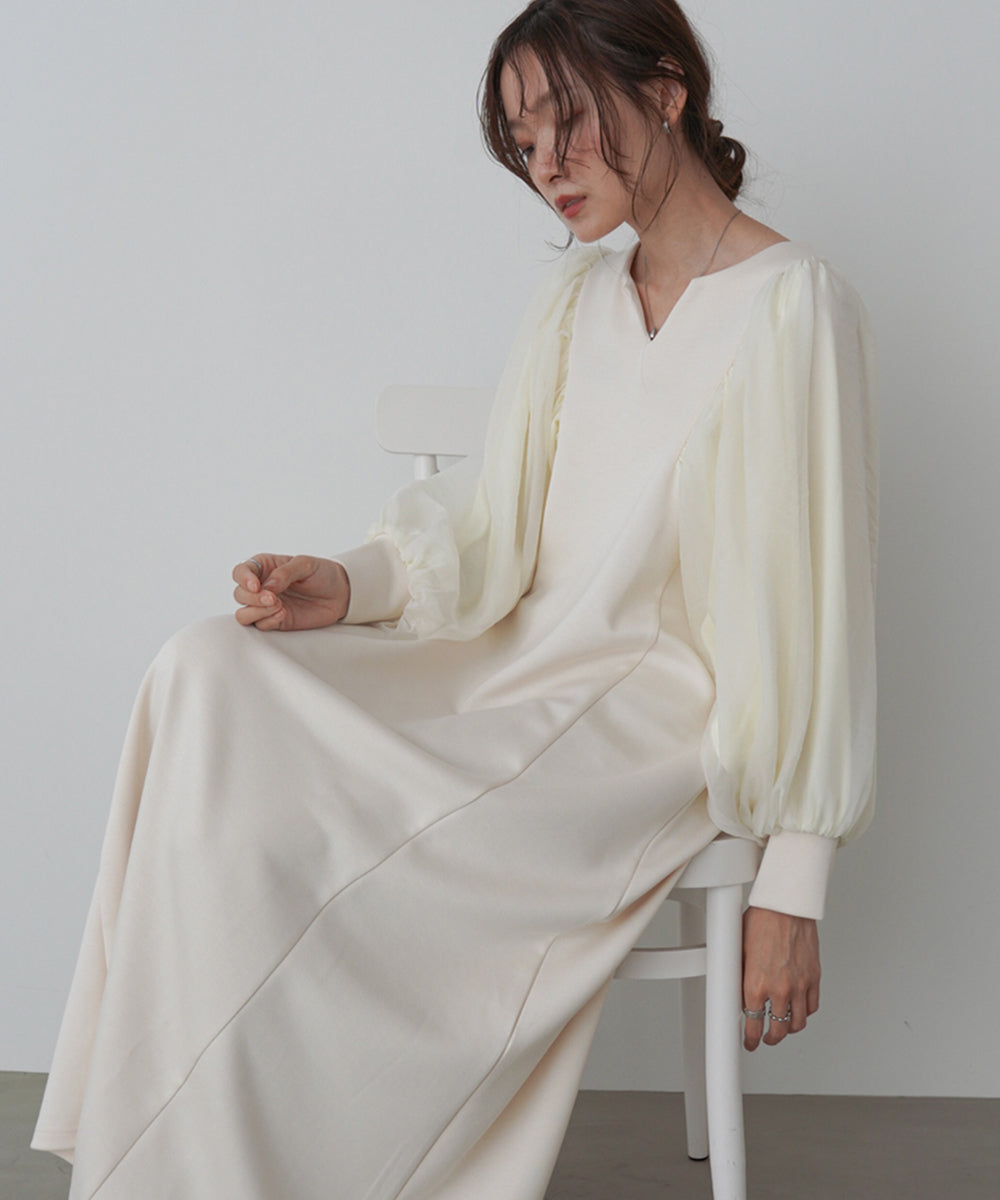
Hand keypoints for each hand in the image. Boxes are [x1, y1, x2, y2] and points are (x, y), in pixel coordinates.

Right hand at [232, 555, 350, 630]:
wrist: (340, 593)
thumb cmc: (322, 573)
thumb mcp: (306, 565)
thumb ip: (285, 573)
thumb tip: (267, 586)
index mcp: (264, 567)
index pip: (240, 572)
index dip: (243, 579)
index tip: (256, 586)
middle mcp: (261, 587)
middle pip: (239, 595)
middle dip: (252, 598)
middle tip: (273, 598)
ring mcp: (266, 606)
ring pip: (243, 614)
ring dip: (256, 612)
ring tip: (278, 607)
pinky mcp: (275, 621)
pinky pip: (260, 625)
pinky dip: (268, 621)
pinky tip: (283, 614)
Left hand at [741, 905, 819, 1050]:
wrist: (786, 905)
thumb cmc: (761, 919)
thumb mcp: (739, 950)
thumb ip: (739, 976)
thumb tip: (735, 990)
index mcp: (756, 984)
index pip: (752, 1024)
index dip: (750, 1039)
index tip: (749, 1042)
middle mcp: (779, 989)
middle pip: (777, 1030)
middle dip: (770, 1039)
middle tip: (765, 1038)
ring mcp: (799, 985)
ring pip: (797, 1023)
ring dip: (788, 1030)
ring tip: (782, 1028)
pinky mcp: (814, 977)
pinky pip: (812, 1006)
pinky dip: (805, 1013)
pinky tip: (798, 1010)